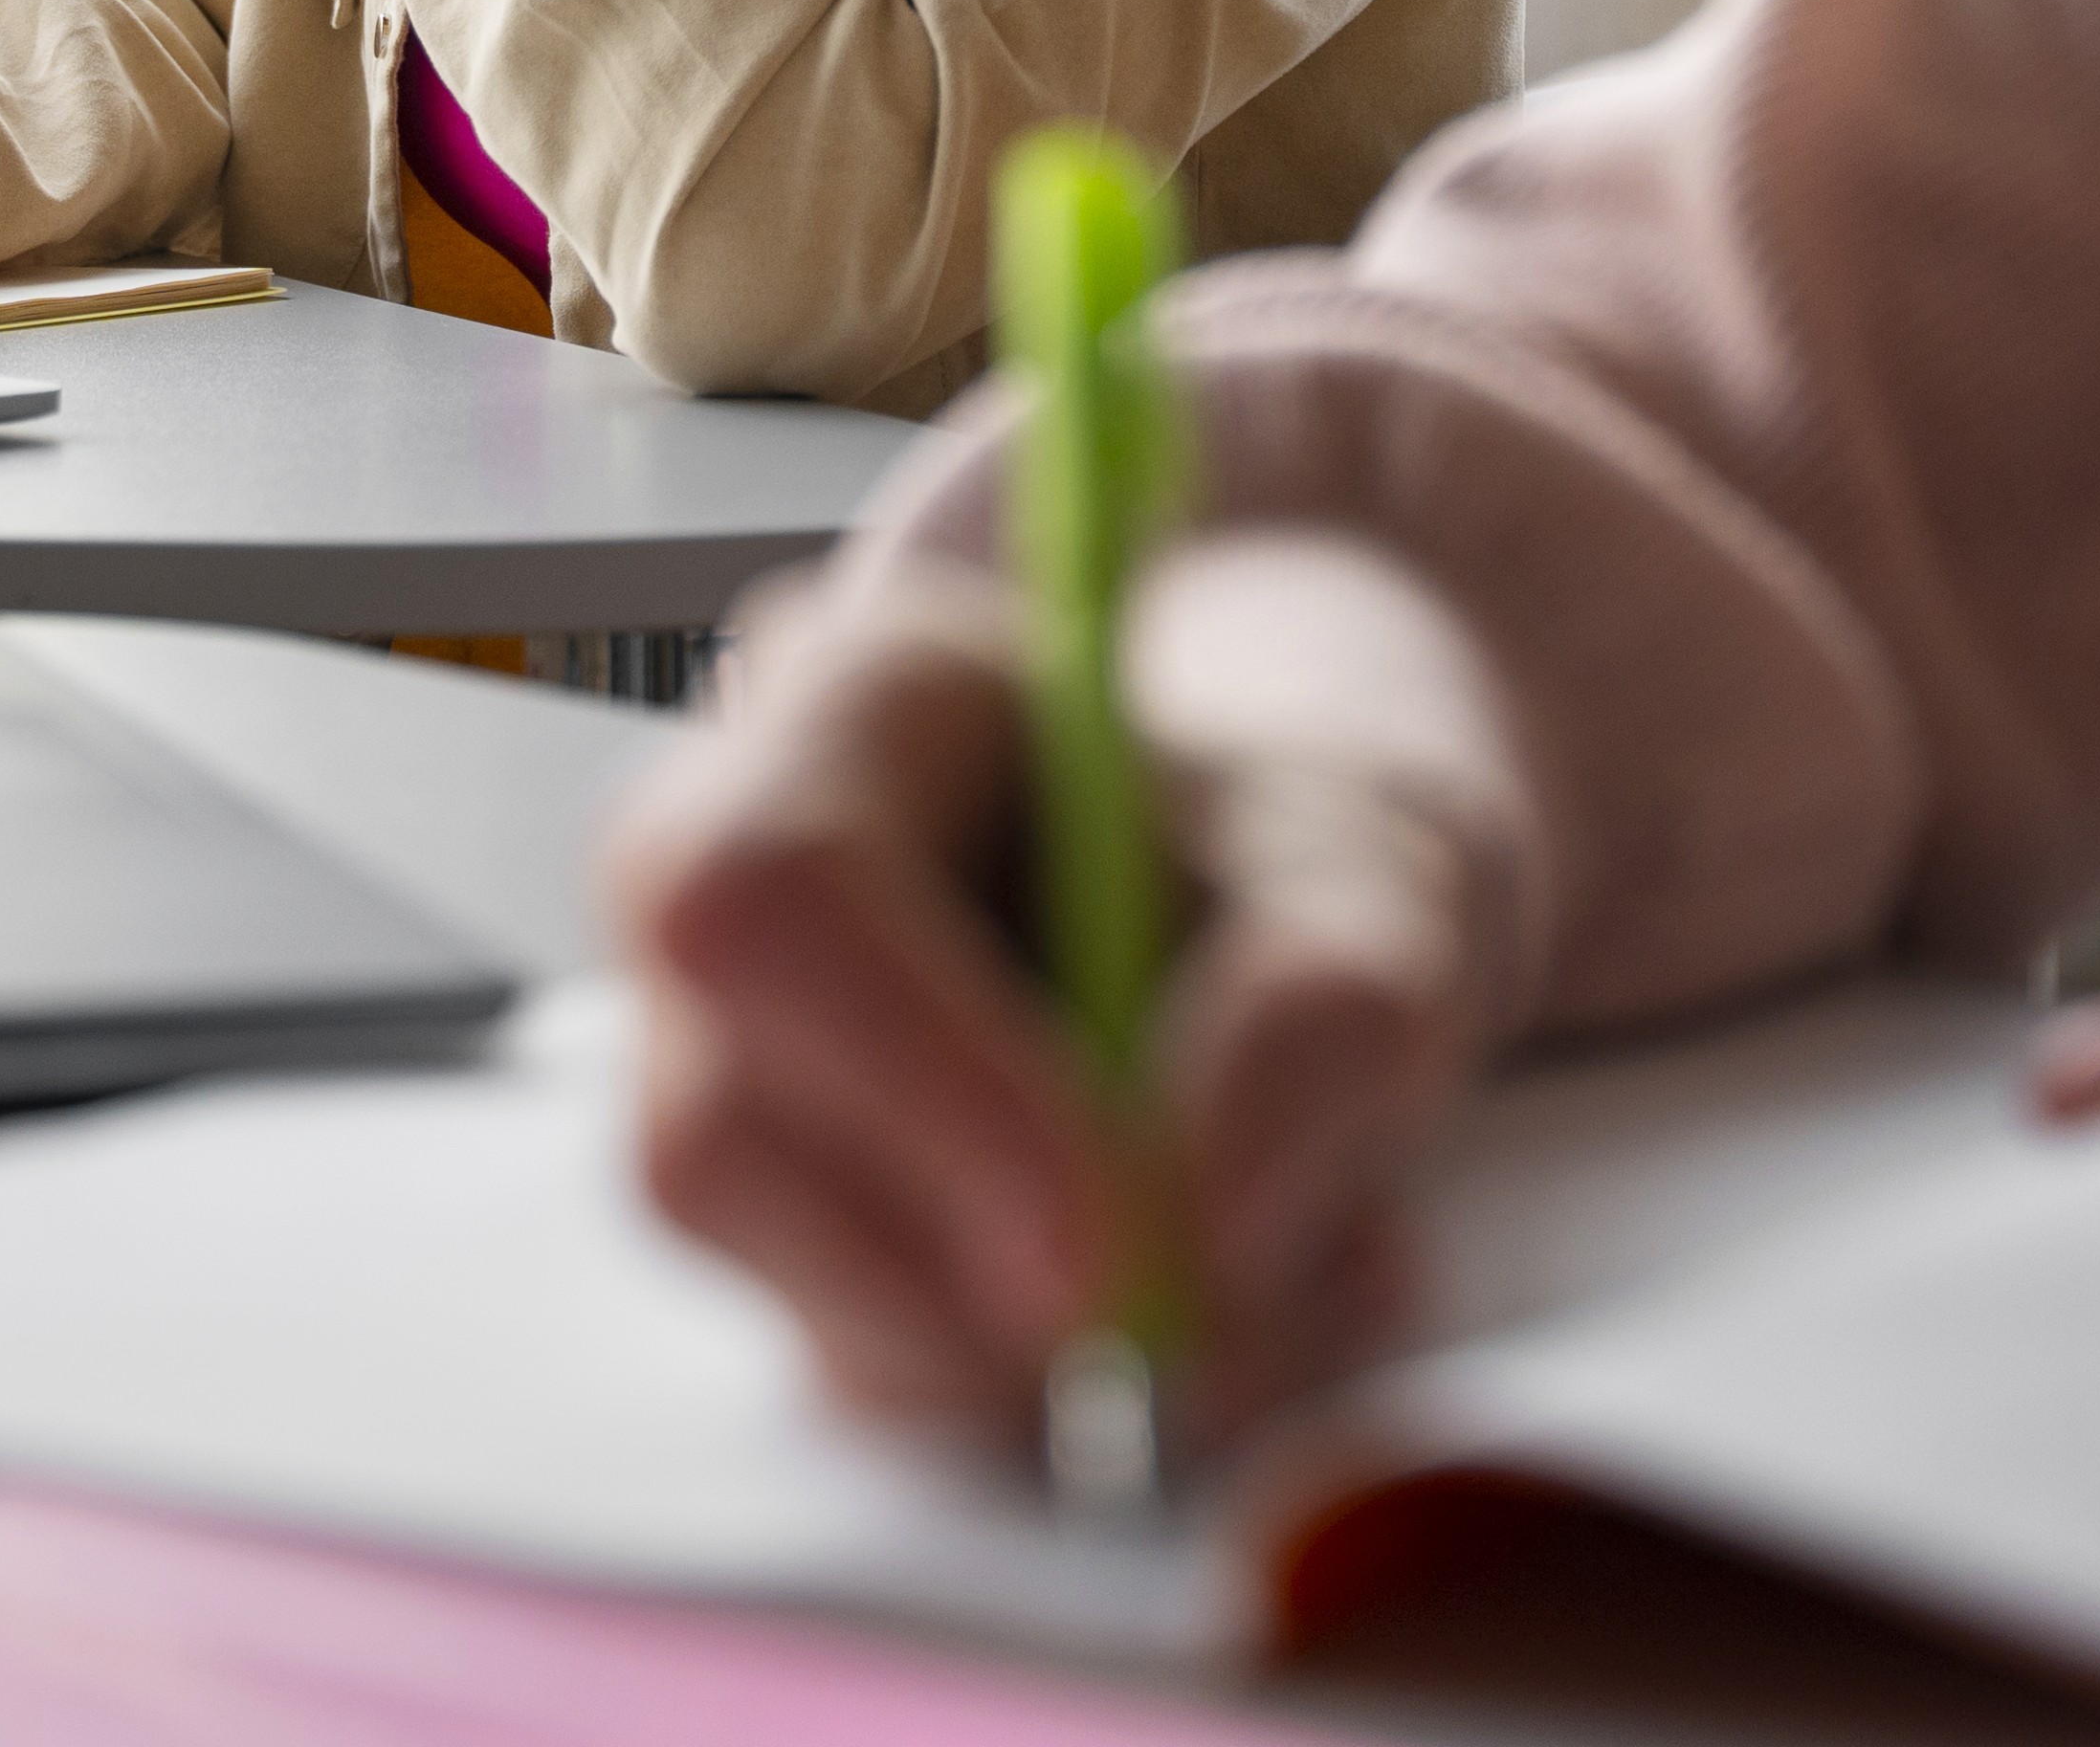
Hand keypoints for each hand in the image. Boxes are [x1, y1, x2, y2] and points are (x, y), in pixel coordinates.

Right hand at [610, 558, 1503, 1455]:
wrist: (1268, 920)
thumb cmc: (1286, 851)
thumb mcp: (1381, 879)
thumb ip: (1320, 1010)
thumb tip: (1199, 1221)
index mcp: (855, 702)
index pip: (772, 891)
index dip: (915, 1083)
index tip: (1105, 1241)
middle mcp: (718, 884)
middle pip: (724, 1135)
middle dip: (989, 1275)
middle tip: (1215, 1312)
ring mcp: (718, 1077)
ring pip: (800, 1296)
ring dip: (1060, 1357)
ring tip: (1283, 1276)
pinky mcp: (780, 1240)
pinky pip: (876, 1379)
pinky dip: (1060, 1398)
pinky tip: (1212, 1313)